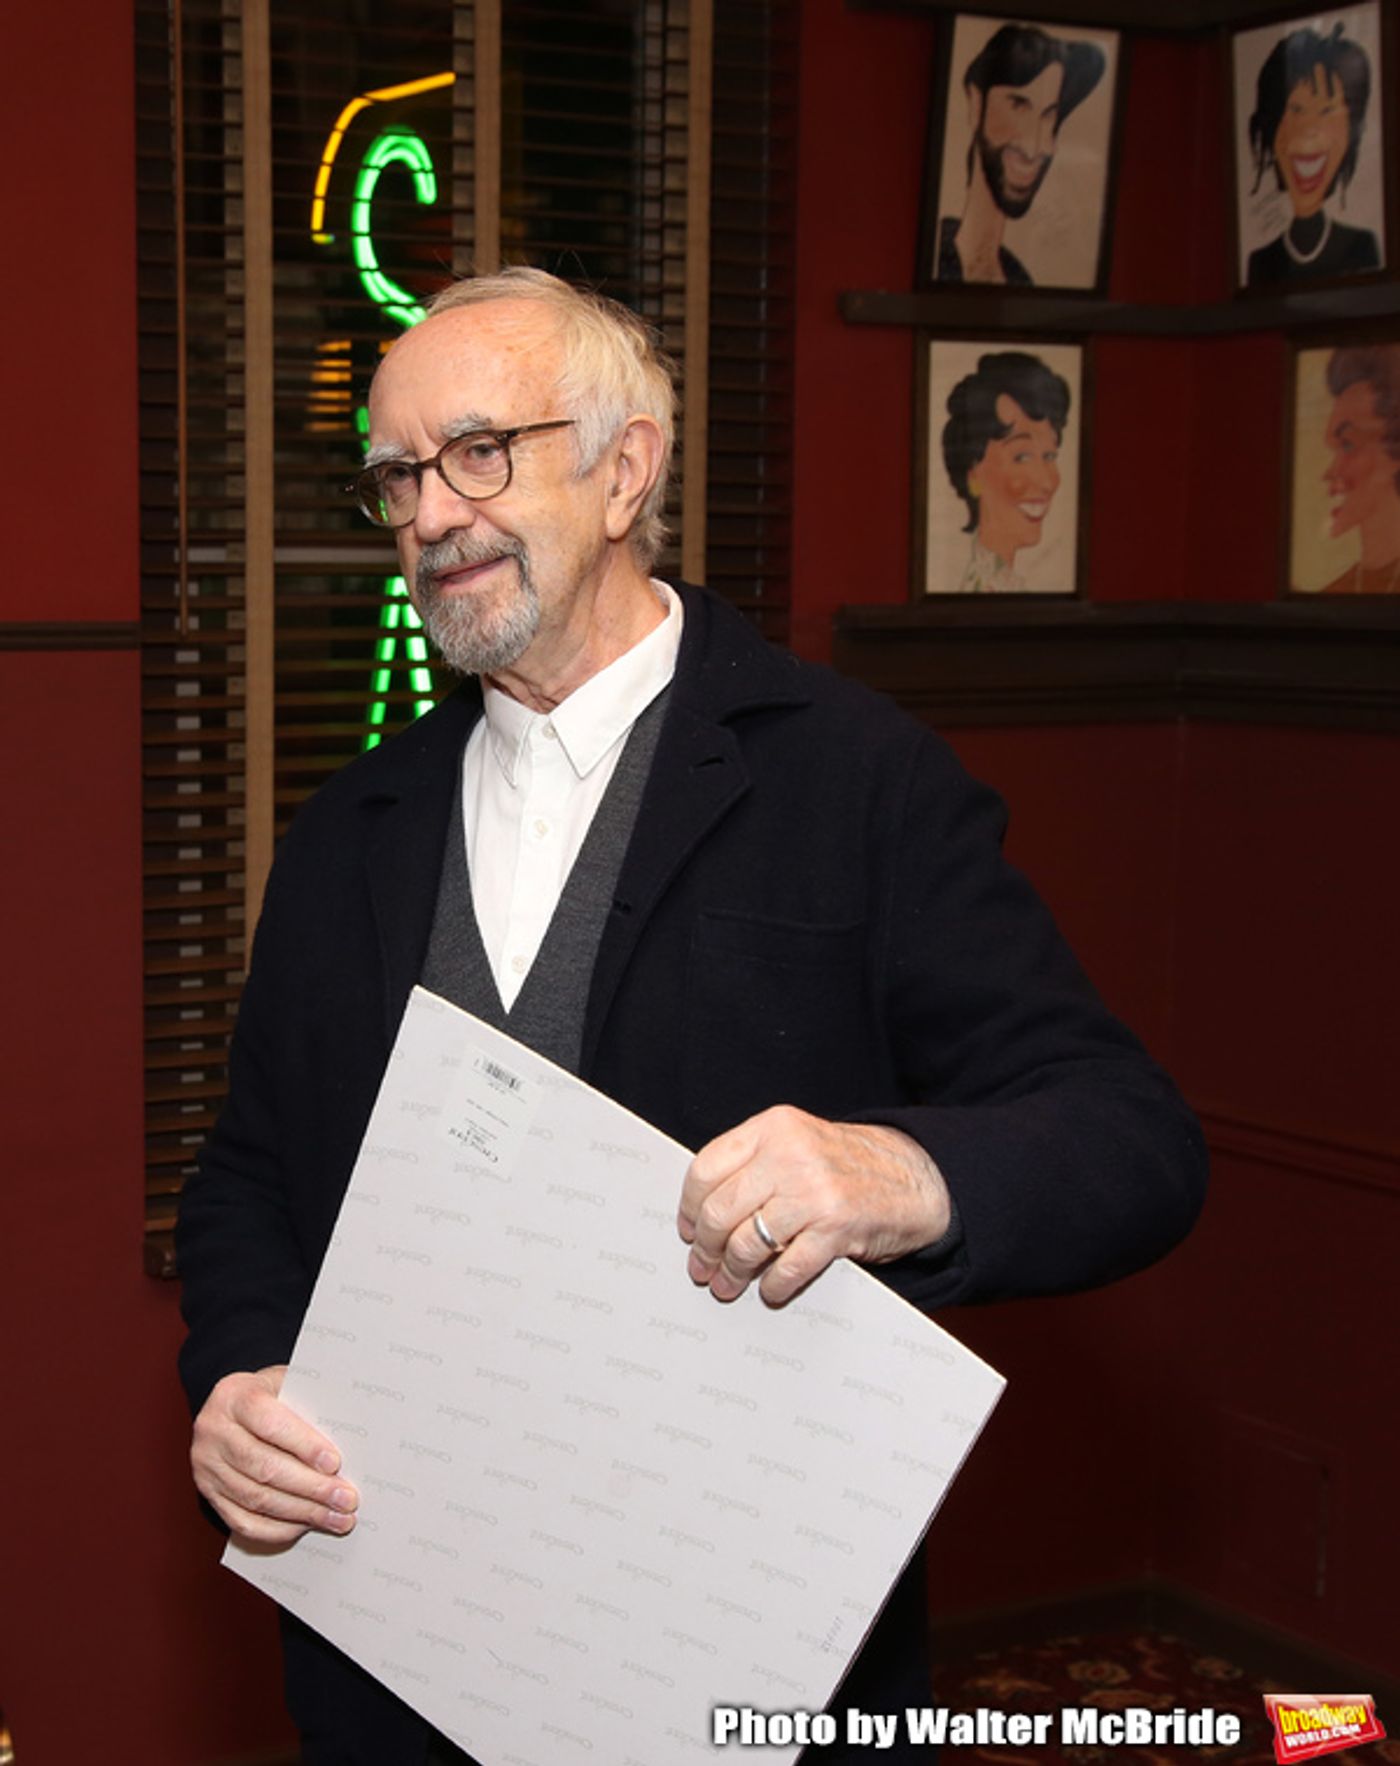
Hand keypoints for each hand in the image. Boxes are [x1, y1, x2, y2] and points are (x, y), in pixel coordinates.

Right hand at [190, 1365, 357, 1546]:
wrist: (232, 1406)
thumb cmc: (271, 1394)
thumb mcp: (286, 1384)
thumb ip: (308, 1406)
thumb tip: (349, 1441)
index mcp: (233, 1396)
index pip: (269, 1423)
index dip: (303, 1445)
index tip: (334, 1463)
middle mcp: (213, 1432)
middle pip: (264, 1467)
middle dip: (311, 1487)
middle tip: (346, 1499)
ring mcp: (206, 1466)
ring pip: (256, 1498)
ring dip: (301, 1512)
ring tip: (335, 1517)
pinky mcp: (208, 1494)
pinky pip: (242, 1521)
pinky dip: (277, 1528)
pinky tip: (305, 1526)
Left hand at [677, 1106, 951, 1305]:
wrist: (916, 1178)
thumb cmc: (849, 1165)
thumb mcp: (797, 1142)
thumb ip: (754, 1164)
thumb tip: (701, 1213)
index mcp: (773, 1128)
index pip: (706, 1168)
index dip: (689, 1207)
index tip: (687, 1230)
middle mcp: (790, 1155)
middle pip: (720, 1211)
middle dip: (705, 1248)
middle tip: (702, 1268)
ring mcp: (814, 1191)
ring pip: (748, 1243)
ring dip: (732, 1272)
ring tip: (727, 1285)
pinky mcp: (837, 1228)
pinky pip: (787, 1267)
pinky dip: (773, 1286)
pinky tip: (770, 1290)